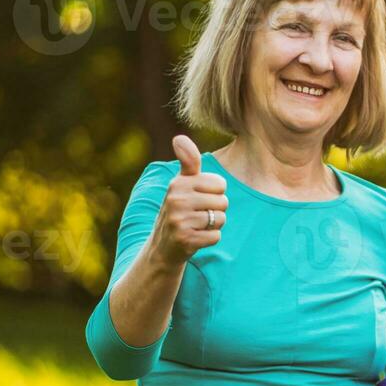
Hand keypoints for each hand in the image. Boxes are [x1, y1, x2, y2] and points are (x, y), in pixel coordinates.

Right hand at [151, 135, 228, 265]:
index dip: (216, 193)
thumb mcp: (181, 185)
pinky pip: (216, 236)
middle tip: (197, 215)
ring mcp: (179, 220)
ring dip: (213, 225)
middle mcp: (176, 199)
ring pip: (221, 219)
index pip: (220, 184)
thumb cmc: (179, 211)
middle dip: (215, 210)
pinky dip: (210, 239)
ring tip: (196, 226)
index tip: (199, 198)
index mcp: (178, 183)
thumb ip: (187, 162)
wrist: (162, 247)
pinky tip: (195, 238)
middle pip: (223, 202)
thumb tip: (179, 137)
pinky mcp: (185, 240)